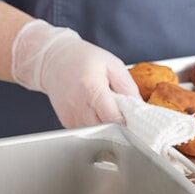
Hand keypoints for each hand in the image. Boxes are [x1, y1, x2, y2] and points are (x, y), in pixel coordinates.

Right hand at [11, 19, 140, 126]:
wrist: (54, 61)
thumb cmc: (83, 59)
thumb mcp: (112, 65)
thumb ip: (128, 87)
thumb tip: (140, 108)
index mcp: (92, 90)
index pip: (113, 119)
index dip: (126, 124)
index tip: (134, 123)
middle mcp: (79, 106)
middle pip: (105, 130)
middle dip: (118, 128)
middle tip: (124, 119)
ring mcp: (71, 116)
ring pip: (95, 135)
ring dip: (106, 129)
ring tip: (108, 113)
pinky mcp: (66, 122)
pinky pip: (86, 132)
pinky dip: (95, 128)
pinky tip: (96, 114)